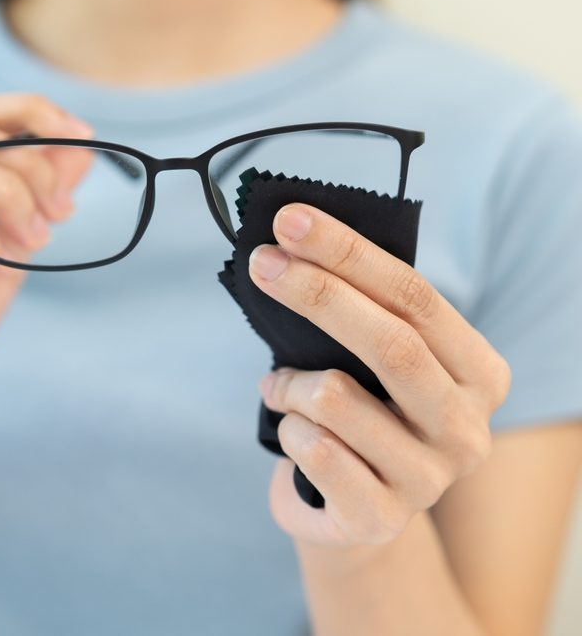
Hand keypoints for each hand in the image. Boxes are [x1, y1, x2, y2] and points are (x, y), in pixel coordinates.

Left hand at [247, 202, 510, 546]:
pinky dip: (286, 427)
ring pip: (334, 397)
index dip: (349, 253)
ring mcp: (428, 479)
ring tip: (282, 388)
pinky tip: (291, 431)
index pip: (415, 296)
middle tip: (261, 262)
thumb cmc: (362, 414)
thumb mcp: (378, 361)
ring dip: (288, 383)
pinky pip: (312, 449)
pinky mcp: (380, 518)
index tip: (292, 220)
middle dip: (315, 292)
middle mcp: (466, 428)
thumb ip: (361, 314)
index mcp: (478, 373)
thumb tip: (292, 242)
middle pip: (390, 341)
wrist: (354, 510)